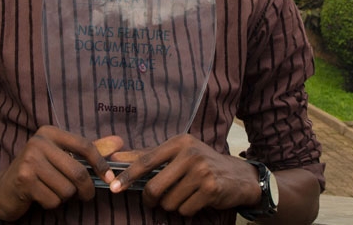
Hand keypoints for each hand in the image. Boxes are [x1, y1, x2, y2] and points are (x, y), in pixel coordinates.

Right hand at [0, 126, 119, 220]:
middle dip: (86, 189)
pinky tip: (40, 197)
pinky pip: (53, 199)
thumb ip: (89, 151)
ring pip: (66, 189)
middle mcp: (38, 142)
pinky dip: (52, 204)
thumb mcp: (62, 157)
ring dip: (64, 197)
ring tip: (51, 191)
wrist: (3, 190)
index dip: (101, 164)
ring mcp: (29, 160)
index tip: (110, 179)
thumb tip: (119, 142)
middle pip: (77, 172)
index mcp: (49, 133)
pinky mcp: (24, 180)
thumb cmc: (37, 173)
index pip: (84, 146)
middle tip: (85, 196)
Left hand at [108, 134, 259, 216]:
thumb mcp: (177, 153)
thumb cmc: (201, 164)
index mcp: (179, 142)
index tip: (114, 187)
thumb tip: (116, 158)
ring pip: (169, 202)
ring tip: (185, 195)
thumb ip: (148, 156)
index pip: (146, 160)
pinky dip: (187, 210)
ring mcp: (202, 170)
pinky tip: (197, 200)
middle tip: (155, 201)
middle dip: (151, 199)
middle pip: (155, 187)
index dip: (128, 175)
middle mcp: (190, 153)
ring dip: (172, 205)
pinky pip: (185, 209)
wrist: (238, 176)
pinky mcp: (211, 188)